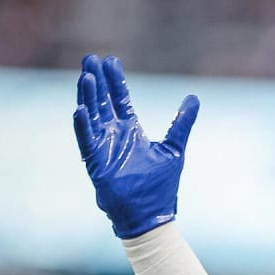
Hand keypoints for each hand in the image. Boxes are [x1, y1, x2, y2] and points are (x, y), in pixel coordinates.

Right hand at [73, 54, 199, 238]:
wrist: (151, 215)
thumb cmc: (161, 185)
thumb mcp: (174, 148)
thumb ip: (182, 123)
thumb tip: (194, 98)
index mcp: (131, 131)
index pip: (120, 100)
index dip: (115, 81)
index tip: (111, 61)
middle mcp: (114, 136)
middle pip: (102, 102)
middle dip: (97, 81)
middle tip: (91, 58)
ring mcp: (104, 148)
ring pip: (92, 116)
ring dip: (88, 97)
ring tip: (86, 76)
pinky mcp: (97, 163)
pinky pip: (86, 141)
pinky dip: (83, 127)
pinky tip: (80, 109)